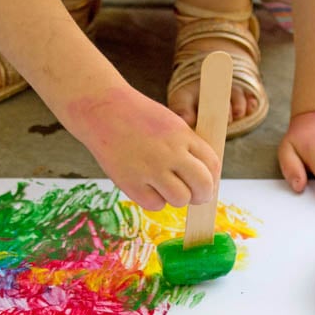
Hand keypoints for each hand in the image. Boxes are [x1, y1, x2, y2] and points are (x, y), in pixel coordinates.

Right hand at [63, 85, 220, 211]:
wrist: (102, 109)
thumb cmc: (137, 117)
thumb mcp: (171, 123)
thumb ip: (188, 147)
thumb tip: (204, 178)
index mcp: (183, 135)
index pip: (212, 164)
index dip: (212, 179)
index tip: (207, 184)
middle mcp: (170, 152)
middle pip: (202, 186)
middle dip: (202, 195)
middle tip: (194, 196)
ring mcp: (151, 169)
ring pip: (180, 199)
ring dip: (176, 198)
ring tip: (164, 187)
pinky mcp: (131, 184)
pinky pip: (155, 205)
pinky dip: (154, 200)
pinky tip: (146, 186)